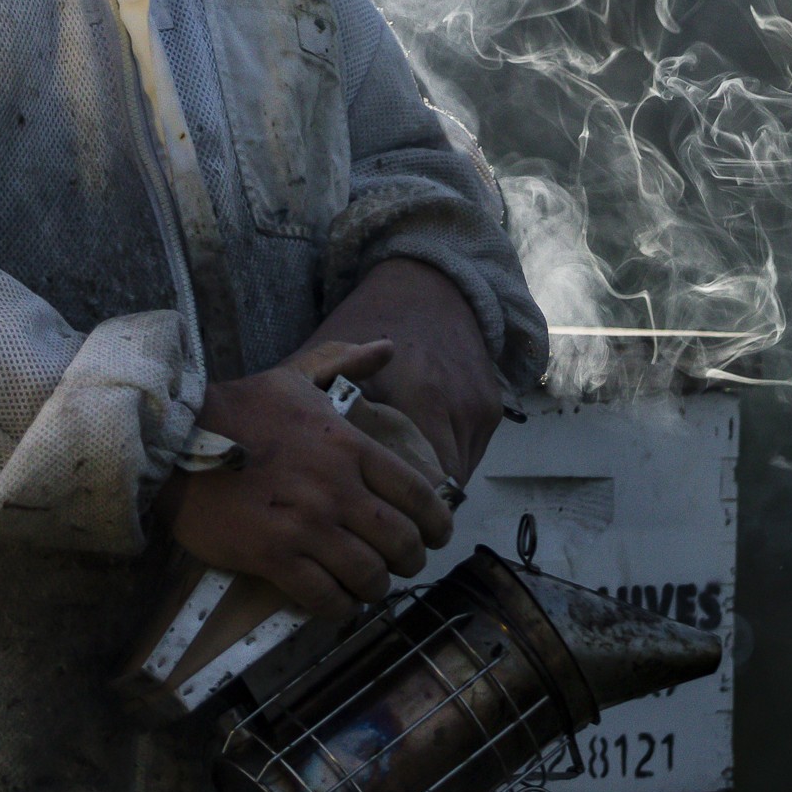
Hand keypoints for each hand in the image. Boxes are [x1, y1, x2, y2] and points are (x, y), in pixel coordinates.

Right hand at [161, 338, 456, 619]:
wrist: (173, 441)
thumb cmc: (235, 410)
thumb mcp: (292, 377)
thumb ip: (343, 362)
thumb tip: (387, 346)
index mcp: (349, 445)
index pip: (419, 495)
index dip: (438, 524)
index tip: (435, 536)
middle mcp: (336, 487)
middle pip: (402, 542)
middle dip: (410, 560)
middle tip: (400, 564)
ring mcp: (306, 525)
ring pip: (369, 576)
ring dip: (374, 587)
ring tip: (365, 584)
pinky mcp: (274, 557)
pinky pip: (326, 598)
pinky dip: (339, 607)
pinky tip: (336, 601)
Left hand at [302, 258, 504, 485]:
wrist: (429, 282)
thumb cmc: (370, 317)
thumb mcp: (331, 353)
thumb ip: (317, 406)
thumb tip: (300, 459)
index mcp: (419, 397)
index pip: (416, 484)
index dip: (391, 504)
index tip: (364, 509)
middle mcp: (457, 408)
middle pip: (438, 488)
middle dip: (408, 501)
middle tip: (374, 504)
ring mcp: (478, 410)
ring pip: (456, 475)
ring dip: (427, 483)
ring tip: (392, 479)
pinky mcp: (491, 408)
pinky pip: (468, 453)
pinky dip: (444, 458)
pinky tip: (415, 446)